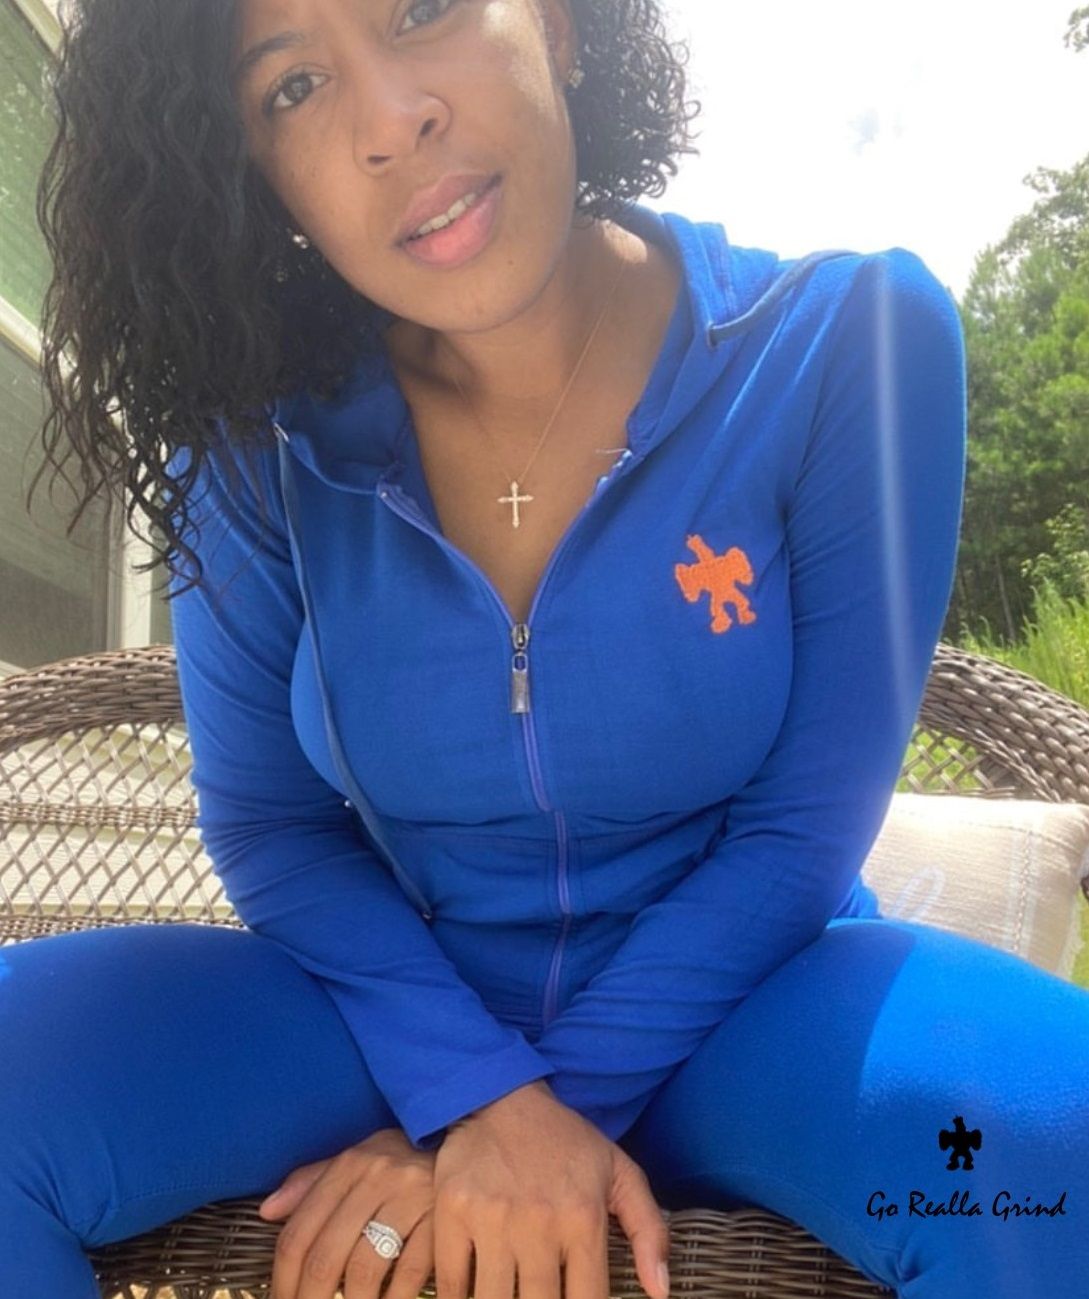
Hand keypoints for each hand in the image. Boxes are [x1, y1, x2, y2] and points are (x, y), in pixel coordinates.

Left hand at [257, 1126, 435, 1298]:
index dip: (283, 1281)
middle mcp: (375, 1178)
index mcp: (348, 1166)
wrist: (464, 1139)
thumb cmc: (399, 1159)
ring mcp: (409, 1197)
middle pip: (325, 1258)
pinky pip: (408, 1274)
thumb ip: (311, 1183)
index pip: (299, 1234)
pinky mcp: (441, 1218)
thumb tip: (267, 1211)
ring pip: (363, 1270)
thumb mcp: (355, 1159)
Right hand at [431, 1080, 669, 1298]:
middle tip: (538, 1297)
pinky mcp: (452, 1213)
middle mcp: (539, 1224)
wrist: (503, 1096)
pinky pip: (452, 1284)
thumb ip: (649, 1231)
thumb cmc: (565, 1142)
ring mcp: (491, 1220)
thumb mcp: (620, 1173)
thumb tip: (660, 1293)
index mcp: (584, 1219)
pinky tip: (471, 1297)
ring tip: (511, 1294)